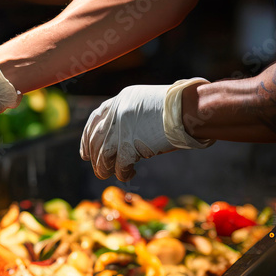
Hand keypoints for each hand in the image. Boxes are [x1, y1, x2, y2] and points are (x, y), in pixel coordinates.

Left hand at [81, 78, 213, 180]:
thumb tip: (119, 139)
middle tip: (101, 169)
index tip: (84, 153)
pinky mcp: (130, 145)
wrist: (190, 110)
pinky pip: (119, 166)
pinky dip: (122, 173)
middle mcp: (116, 114)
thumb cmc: (178, 108)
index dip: (86, 139)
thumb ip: (130, 117)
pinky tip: (129, 174)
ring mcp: (122, 129)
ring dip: (105, 169)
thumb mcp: (146, 104)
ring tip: (112, 174)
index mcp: (119, 100)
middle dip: (95, 158)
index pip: (94, 121)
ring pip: (102, 156)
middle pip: (96, 140)